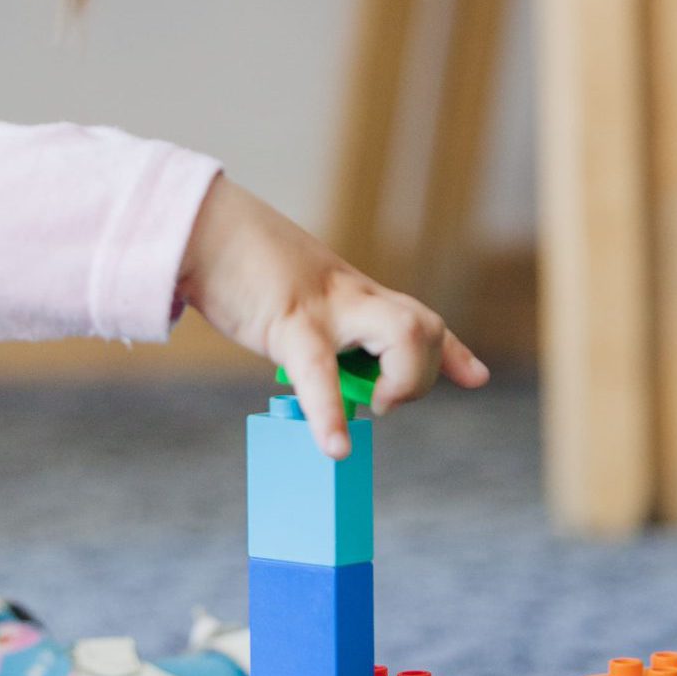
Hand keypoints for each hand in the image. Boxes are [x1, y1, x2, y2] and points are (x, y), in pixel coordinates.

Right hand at [176, 176, 489, 457]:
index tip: (477, 377)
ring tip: (371, 407)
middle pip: (422, 325)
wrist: (199, 226)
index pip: (415, 317)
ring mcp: (324, 305)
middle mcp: (349, 295)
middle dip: (421, 373)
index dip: (451, 351)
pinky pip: (319, 373)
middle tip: (381, 402)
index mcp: (348, 293)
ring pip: (402, 333)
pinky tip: (335, 449)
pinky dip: (330, 414)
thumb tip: (315, 365)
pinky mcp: (287, 321)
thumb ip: (312, 326)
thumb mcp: (288, 295)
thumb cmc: (235, 265)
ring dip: (400, 381)